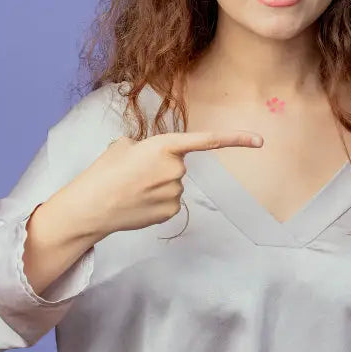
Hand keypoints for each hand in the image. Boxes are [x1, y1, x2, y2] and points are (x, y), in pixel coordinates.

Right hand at [50, 130, 263, 239]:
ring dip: (156, 185)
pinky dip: (155, 202)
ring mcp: (175, 193)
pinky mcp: (171, 212)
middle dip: (159, 167)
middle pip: (177, 165)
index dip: (236, 139)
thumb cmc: (104, 171)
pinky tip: (136, 204)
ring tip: (130, 189)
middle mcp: (176, 169)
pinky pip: (169, 201)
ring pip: (172, 184)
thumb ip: (147, 146)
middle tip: (133, 173)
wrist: (91, 206)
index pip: (207, 140)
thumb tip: (154, 157)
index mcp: (165, 146)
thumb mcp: (123, 146)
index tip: (260, 141)